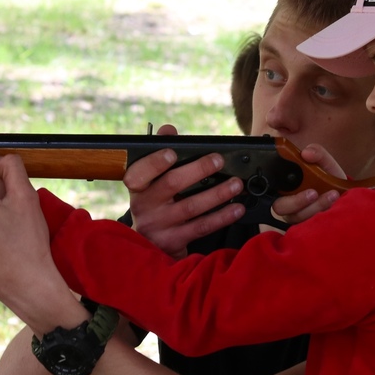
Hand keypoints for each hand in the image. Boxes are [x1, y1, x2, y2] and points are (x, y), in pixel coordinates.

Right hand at [125, 124, 244, 257]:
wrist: (149, 244)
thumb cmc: (154, 203)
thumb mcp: (150, 182)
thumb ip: (159, 153)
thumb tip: (168, 130)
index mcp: (138, 187)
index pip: (139, 172)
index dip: (154, 163)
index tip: (172, 153)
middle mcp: (144, 206)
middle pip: (171, 184)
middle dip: (198, 169)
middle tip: (218, 159)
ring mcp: (158, 226)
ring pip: (191, 207)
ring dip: (217, 194)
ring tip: (236, 184)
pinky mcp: (173, 242)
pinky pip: (201, 227)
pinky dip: (222, 217)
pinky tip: (237, 208)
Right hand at [269, 143, 344, 226]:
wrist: (344, 193)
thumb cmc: (327, 177)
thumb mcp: (324, 162)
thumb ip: (317, 153)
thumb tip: (306, 153)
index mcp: (284, 186)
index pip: (269, 188)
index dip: (269, 187)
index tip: (289, 180)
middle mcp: (287, 203)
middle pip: (280, 207)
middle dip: (296, 202)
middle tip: (313, 193)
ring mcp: (297, 217)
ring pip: (298, 217)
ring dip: (316, 206)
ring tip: (332, 195)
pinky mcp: (308, 226)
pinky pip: (311, 225)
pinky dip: (324, 214)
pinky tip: (335, 204)